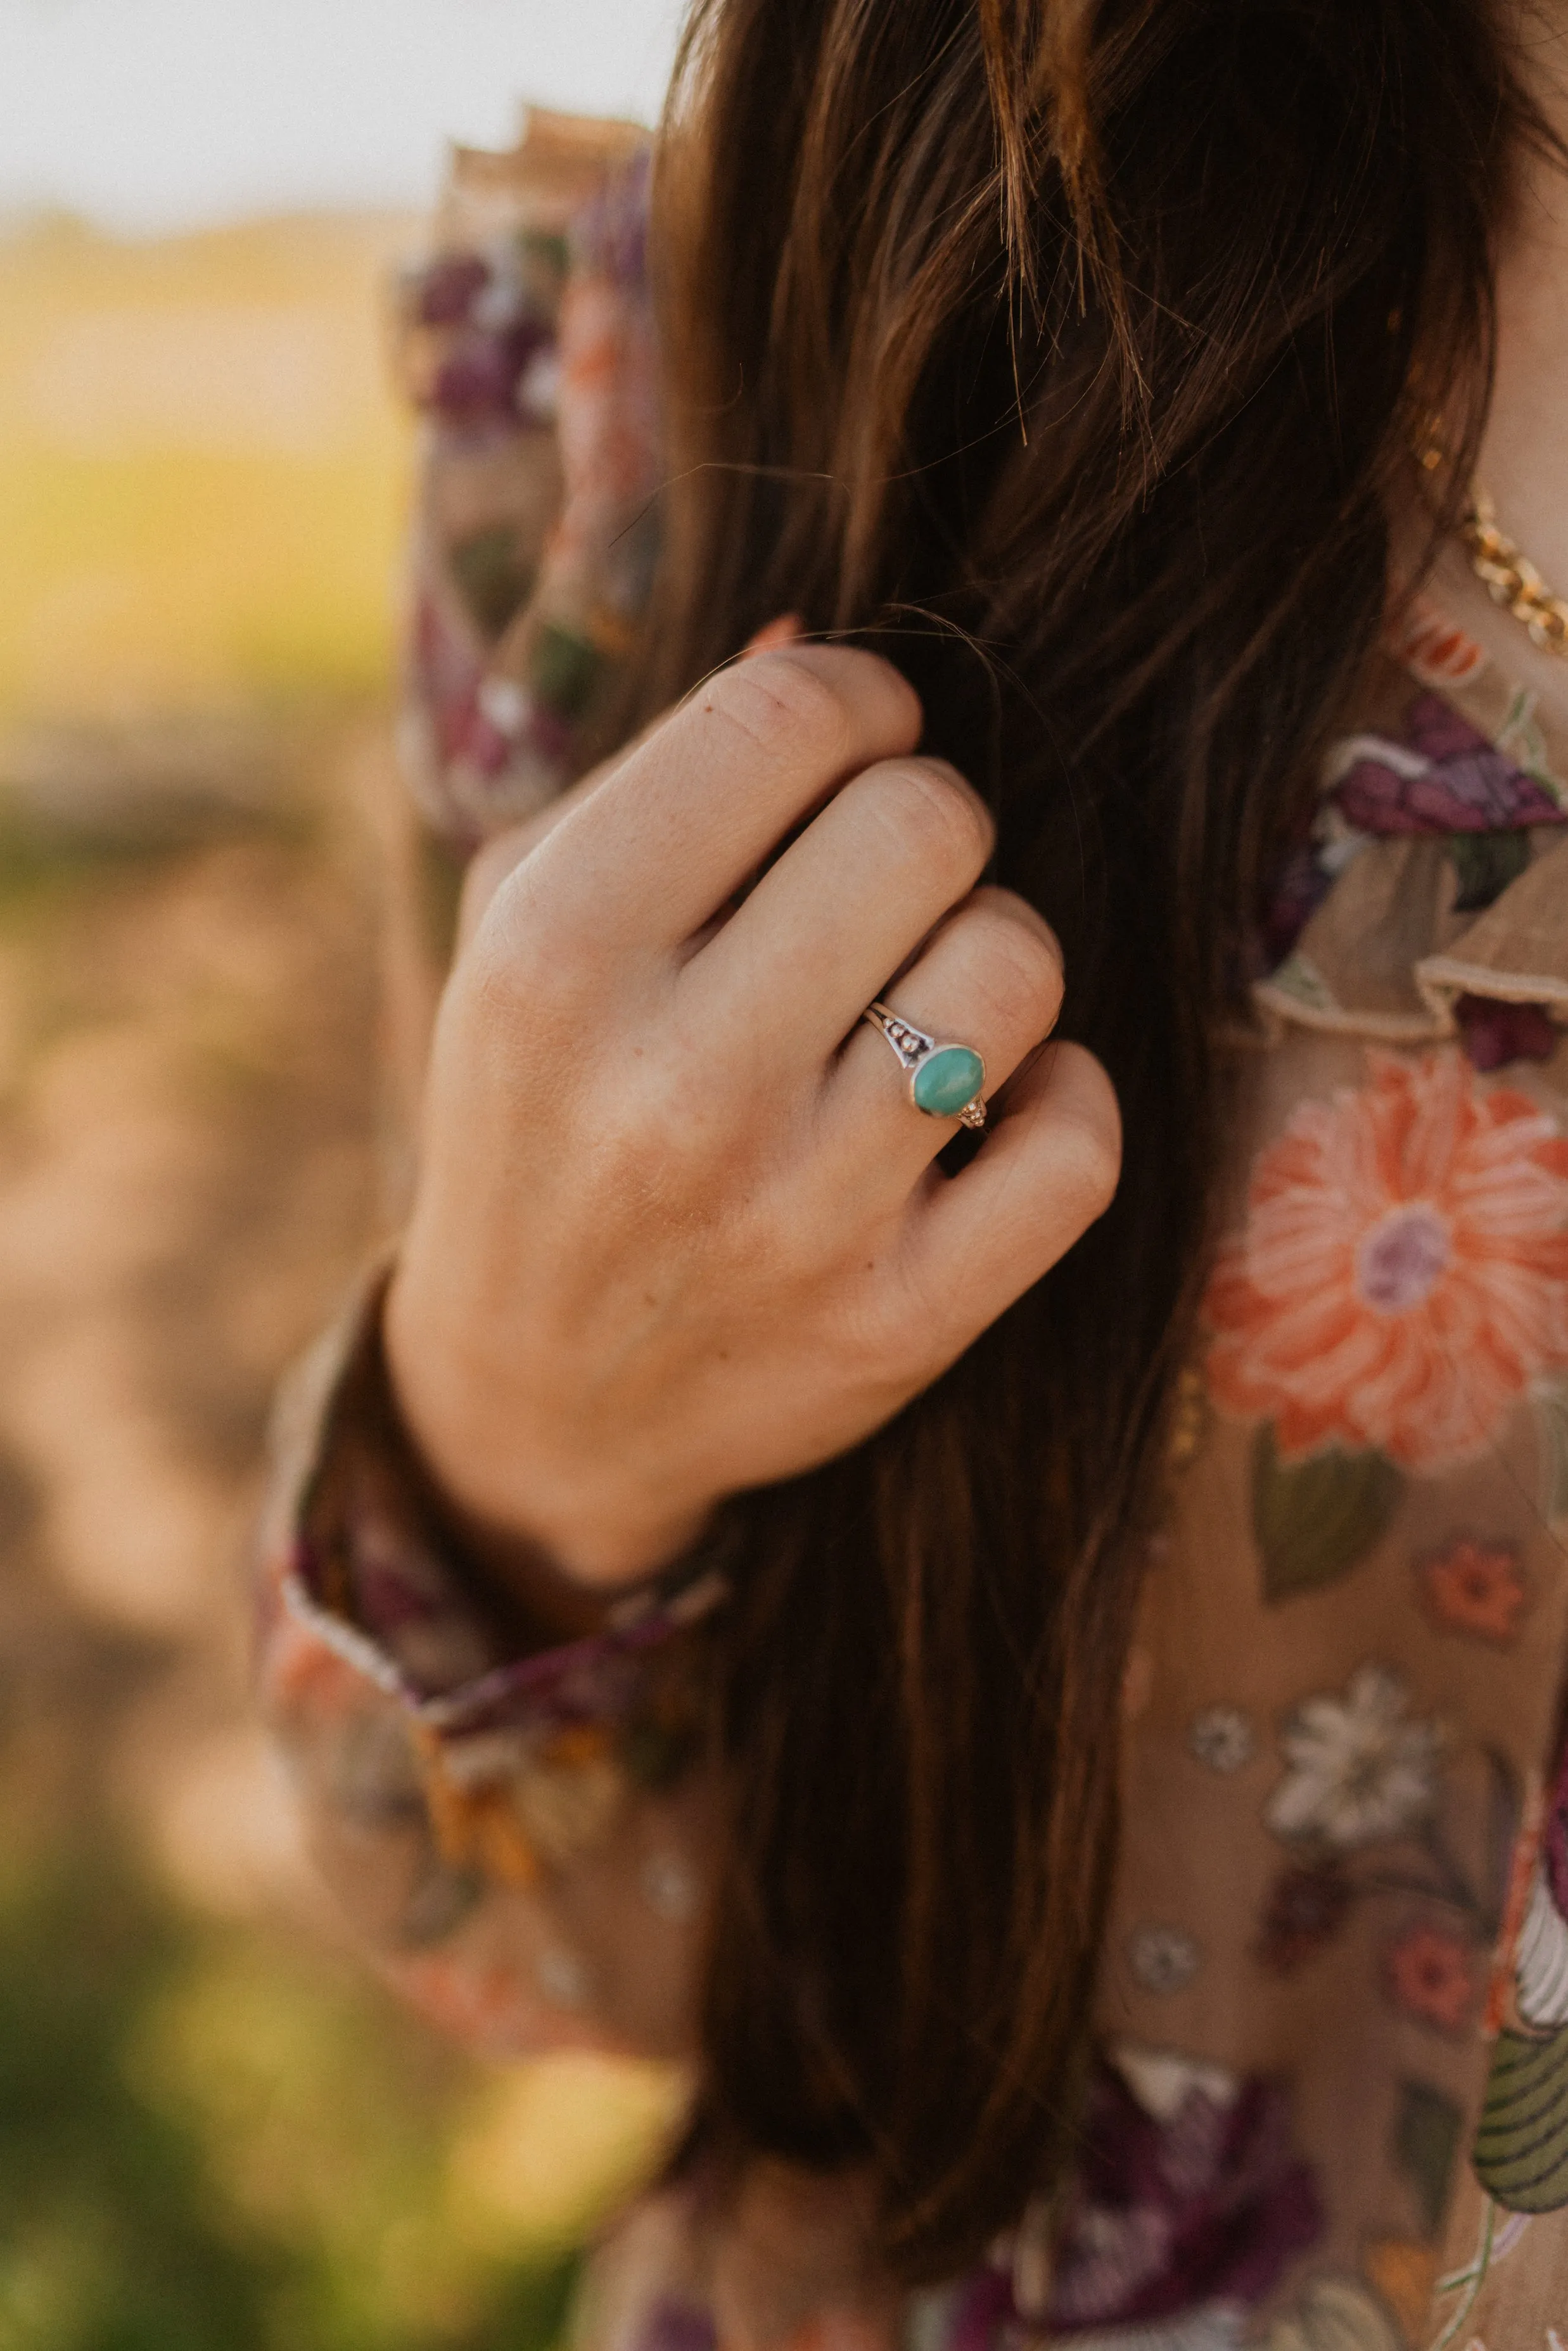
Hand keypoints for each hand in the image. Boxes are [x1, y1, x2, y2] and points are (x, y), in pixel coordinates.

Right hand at [384, 644, 1120, 1586]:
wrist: (536, 1396)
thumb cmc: (540, 1116)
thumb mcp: (523, 930)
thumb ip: (657, 772)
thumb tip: (819, 634)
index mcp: (560, 957)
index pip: (790, 717)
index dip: (853, 703)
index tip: (844, 752)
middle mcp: (677, 1085)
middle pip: (928, 820)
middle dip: (920, 823)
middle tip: (877, 887)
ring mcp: (799, 1216)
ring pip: (1016, 964)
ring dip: (989, 956)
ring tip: (919, 999)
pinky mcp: (901, 1321)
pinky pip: (1079, 1139)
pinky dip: (1055, 1100)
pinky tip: (983, 1108)